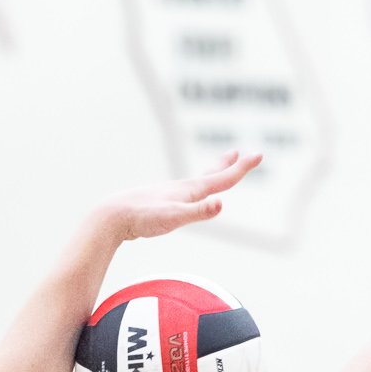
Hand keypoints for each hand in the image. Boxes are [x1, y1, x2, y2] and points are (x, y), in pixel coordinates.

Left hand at [100, 149, 263, 243]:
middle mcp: (181, 189)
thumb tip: (221, 204)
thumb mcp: (174, 218)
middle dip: (227, 166)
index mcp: (189, 191)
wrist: (111, 216)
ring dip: (210, 174)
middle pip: (210, 175)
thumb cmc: (142, 218)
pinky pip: (183, 195)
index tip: (259, 154)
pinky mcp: (158, 204)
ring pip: (196, 183)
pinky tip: (186, 196)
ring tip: (217, 169)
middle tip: (239, 153)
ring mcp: (169, 195)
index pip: (222, 179)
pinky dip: (193, 191)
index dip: (241, 169)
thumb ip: (198, 212)